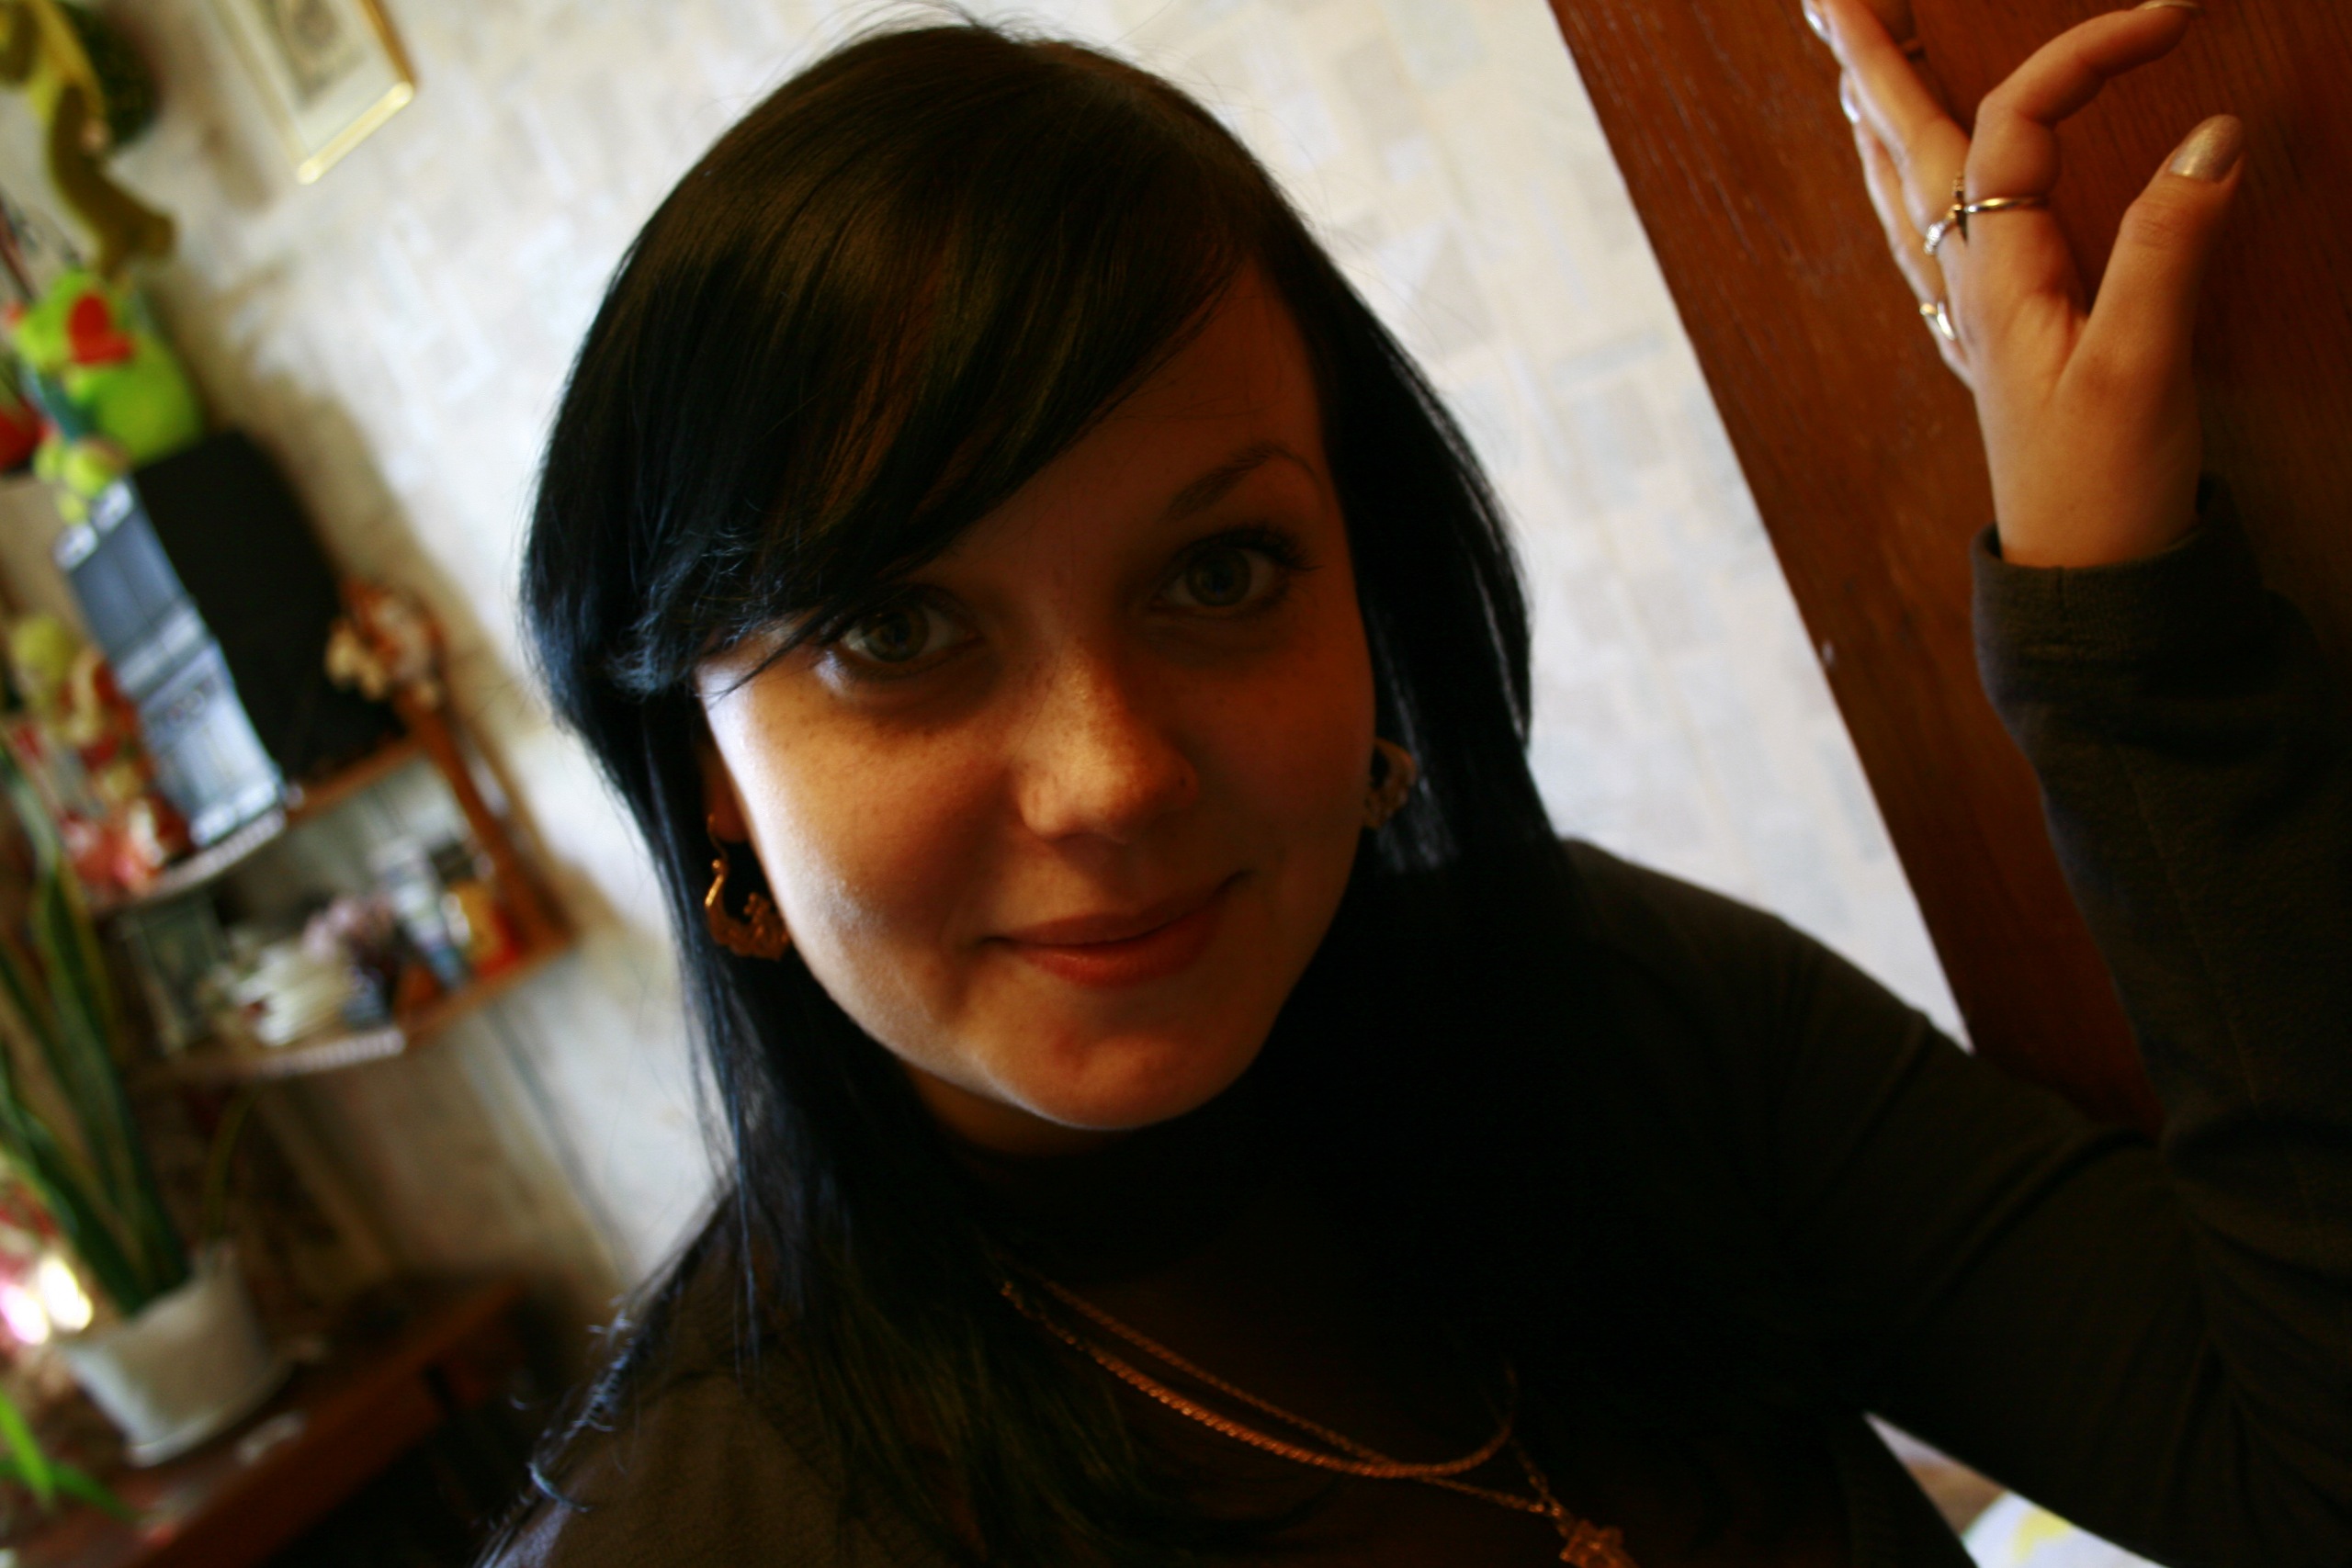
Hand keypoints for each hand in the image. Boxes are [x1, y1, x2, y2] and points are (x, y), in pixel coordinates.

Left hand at [1812, 0, 2244, 567]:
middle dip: (1874, 63)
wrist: (2086, 577)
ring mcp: (1971, 311)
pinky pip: (1924, 239)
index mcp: (1996, 275)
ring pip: (1906, 190)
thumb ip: (2172, 245)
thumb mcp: (2144, 362)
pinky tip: (1894, 178)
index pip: (2012, 125)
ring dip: (1878, 114)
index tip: (2172, 9)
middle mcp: (1966, 283)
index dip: (2084, 54)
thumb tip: (2210, 134)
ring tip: (1849, 61)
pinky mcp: (1992, 339)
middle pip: (1908, 145)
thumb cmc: (2105, 483)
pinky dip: (1903, 187)